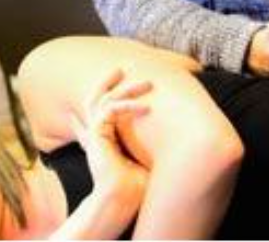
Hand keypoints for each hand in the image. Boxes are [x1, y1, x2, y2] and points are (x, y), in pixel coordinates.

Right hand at [72, 68, 152, 205]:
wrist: (124, 199)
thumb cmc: (137, 185)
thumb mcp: (146, 158)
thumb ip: (149, 143)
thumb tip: (173, 135)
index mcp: (105, 143)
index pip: (96, 120)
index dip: (97, 104)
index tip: (100, 90)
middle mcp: (97, 138)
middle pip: (94, 102)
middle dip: (105, 83)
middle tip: (119, 69)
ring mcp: (95, 136)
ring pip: (102, 101)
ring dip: (125, 89)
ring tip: (147, 83)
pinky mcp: (97, 136)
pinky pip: (108, 111)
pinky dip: (127, 106)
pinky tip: (146, 107)